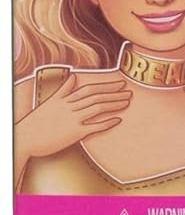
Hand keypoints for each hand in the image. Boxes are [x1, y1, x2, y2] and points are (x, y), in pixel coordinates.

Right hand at [17, 72, 131, 159]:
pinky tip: (118, 120)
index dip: (106, 85)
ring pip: (98, 108)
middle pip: (97, 96)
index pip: (91, 88)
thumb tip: (74, 76)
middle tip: (129, 91)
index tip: (120, 83)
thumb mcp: (50, 101)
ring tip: (127, 101)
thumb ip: (64, 89)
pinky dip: (106, 122)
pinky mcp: (74, 133)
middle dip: (114, 93)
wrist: (26, 137)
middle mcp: (71, 106)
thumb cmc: (37, 121)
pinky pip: (94, 126)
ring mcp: (73, 119)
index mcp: (66, 98)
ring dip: (114, 104)